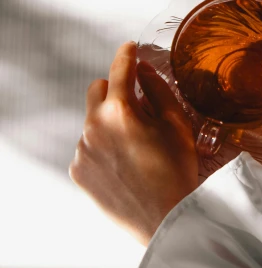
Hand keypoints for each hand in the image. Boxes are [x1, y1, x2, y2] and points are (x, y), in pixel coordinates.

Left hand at [69, 42, 198, 245]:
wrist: (165, 219)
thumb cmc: (177, 172)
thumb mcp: (177, 124)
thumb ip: (158, 90)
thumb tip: (144, 70)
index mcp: (119, 111)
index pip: (120, 69)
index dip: (126, 54)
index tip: (129, 48)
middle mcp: (93, 127)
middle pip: (97, 90)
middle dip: (115, 89)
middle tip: (137, 104)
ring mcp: (82, 150)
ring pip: (93, 121)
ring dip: (110, 122)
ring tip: (136, 145)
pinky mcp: (78, 171)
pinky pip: (88, 147)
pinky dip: (103, 147)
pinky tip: (126, 163)